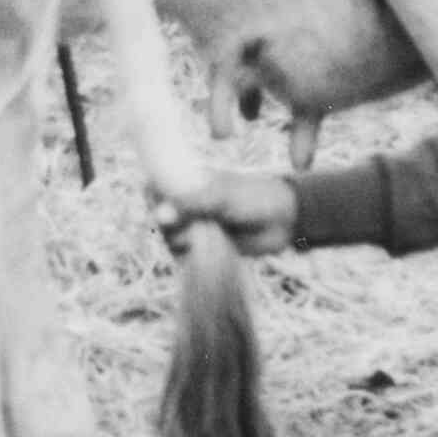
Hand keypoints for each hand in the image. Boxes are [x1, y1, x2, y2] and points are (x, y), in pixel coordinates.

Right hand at [153, 169, 299, 258]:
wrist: (284, 222)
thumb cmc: (254, 198)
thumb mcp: (221, 197)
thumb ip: (189, 205)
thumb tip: (158, 216)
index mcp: (188, 181)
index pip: (155, 186)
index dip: (153, 197)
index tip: (163, 209)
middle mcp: (187, 203)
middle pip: (159, 214)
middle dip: (168, 224)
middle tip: (188, 227)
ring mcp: (194, 225)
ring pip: (169, 236)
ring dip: (178, 241)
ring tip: (200, 240)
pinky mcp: (202, 247)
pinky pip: (182, 254)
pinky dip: (187, 255)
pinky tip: (202, 251)